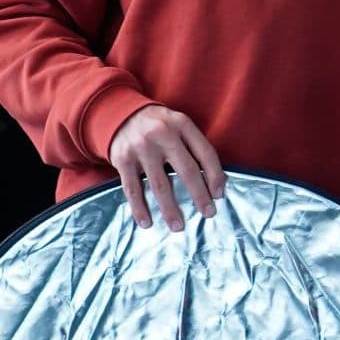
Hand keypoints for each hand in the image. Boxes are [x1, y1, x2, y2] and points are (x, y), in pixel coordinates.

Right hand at [109, 105, 226, 230]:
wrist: (120, 113)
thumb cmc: (159, 125)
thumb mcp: (179, 125)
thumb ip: (194, 146)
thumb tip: (216, 180)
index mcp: (182, 124)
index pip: (205, 153)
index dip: (215, 175)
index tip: (219, 195)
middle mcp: (163, 134)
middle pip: (186, 170)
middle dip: (199, 195)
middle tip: (208, 213)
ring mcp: (141, 147)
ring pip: (159, 184)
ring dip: (170, 209)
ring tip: (178, 226)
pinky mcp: (123, 159)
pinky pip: (133, 188)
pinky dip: (139, 208)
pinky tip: (147, 223)